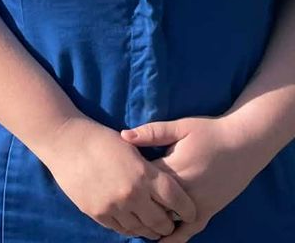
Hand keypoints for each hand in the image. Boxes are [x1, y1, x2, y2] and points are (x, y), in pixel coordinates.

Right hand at [39, 117, 195, 238]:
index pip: (178, 201)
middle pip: (161, 221)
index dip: (188, 210)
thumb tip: (165, 192)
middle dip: (168, 224)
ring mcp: (113, 206)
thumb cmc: (99, 139)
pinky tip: (131, 221)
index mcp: (144, 174)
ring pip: (141, 229)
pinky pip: (119, 229)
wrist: (64, 140)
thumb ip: (149, 171)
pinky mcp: (97, 212)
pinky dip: (129, 227)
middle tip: (169, 222)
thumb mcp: (132, 149)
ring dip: (149, 229)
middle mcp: (132, 193)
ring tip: (150, 225)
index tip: (191, 213)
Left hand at [123, 116, 266, 241]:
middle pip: (153, 203)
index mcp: (174, 167)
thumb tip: (124, 135)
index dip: (126, 181)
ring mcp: (199, 202)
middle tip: (117, 207)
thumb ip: (153, 132)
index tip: (113, 182)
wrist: (245, 143)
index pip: (142, 180)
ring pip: (170, 219)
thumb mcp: (181, 127)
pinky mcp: (210, 210)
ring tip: (133, 226)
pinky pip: (192, 228)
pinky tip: (162, 242)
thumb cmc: (210, 132)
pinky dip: (177, 237)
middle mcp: (186, 189)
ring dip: (152, 223)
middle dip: (136, 206)